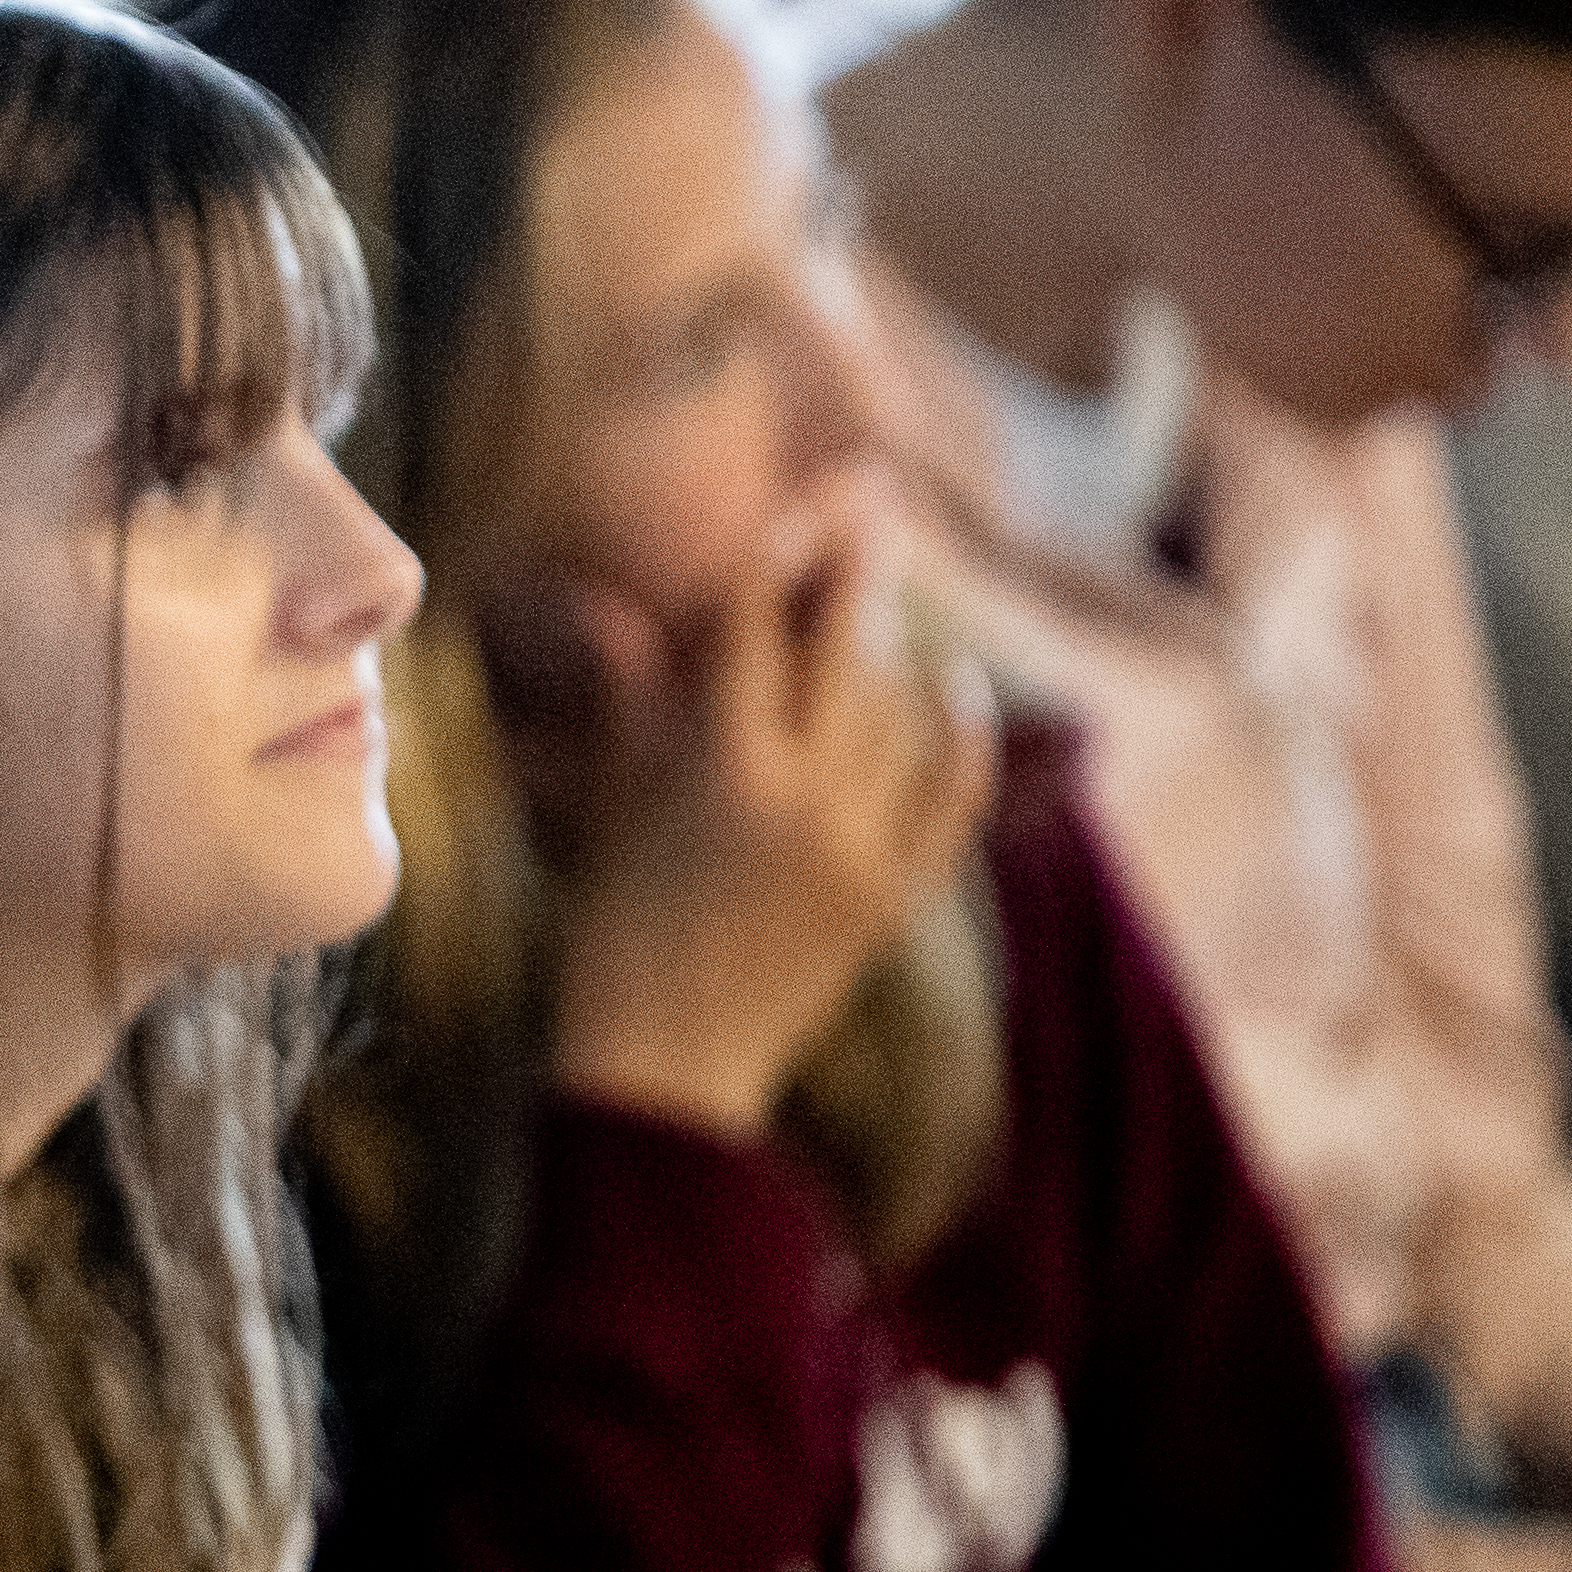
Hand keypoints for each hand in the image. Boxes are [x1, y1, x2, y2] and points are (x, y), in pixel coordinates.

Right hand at [540, 471, 993, 1138]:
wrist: (665, 1068)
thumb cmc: (609, 936)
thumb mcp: (611, 809)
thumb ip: (632, 705)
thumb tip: (611, 612)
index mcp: (723, 771)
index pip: (757, 635)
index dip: (775, 560)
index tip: (797, 503)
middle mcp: (807, 799)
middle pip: (845, 655)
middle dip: (857, 572)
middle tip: (871, 504)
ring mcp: (862, 848)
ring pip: (897, 717)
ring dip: (893, 648)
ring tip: (882, 595)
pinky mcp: (892, 897)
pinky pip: (950, 806)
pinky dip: (962, 746)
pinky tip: (960, 694)